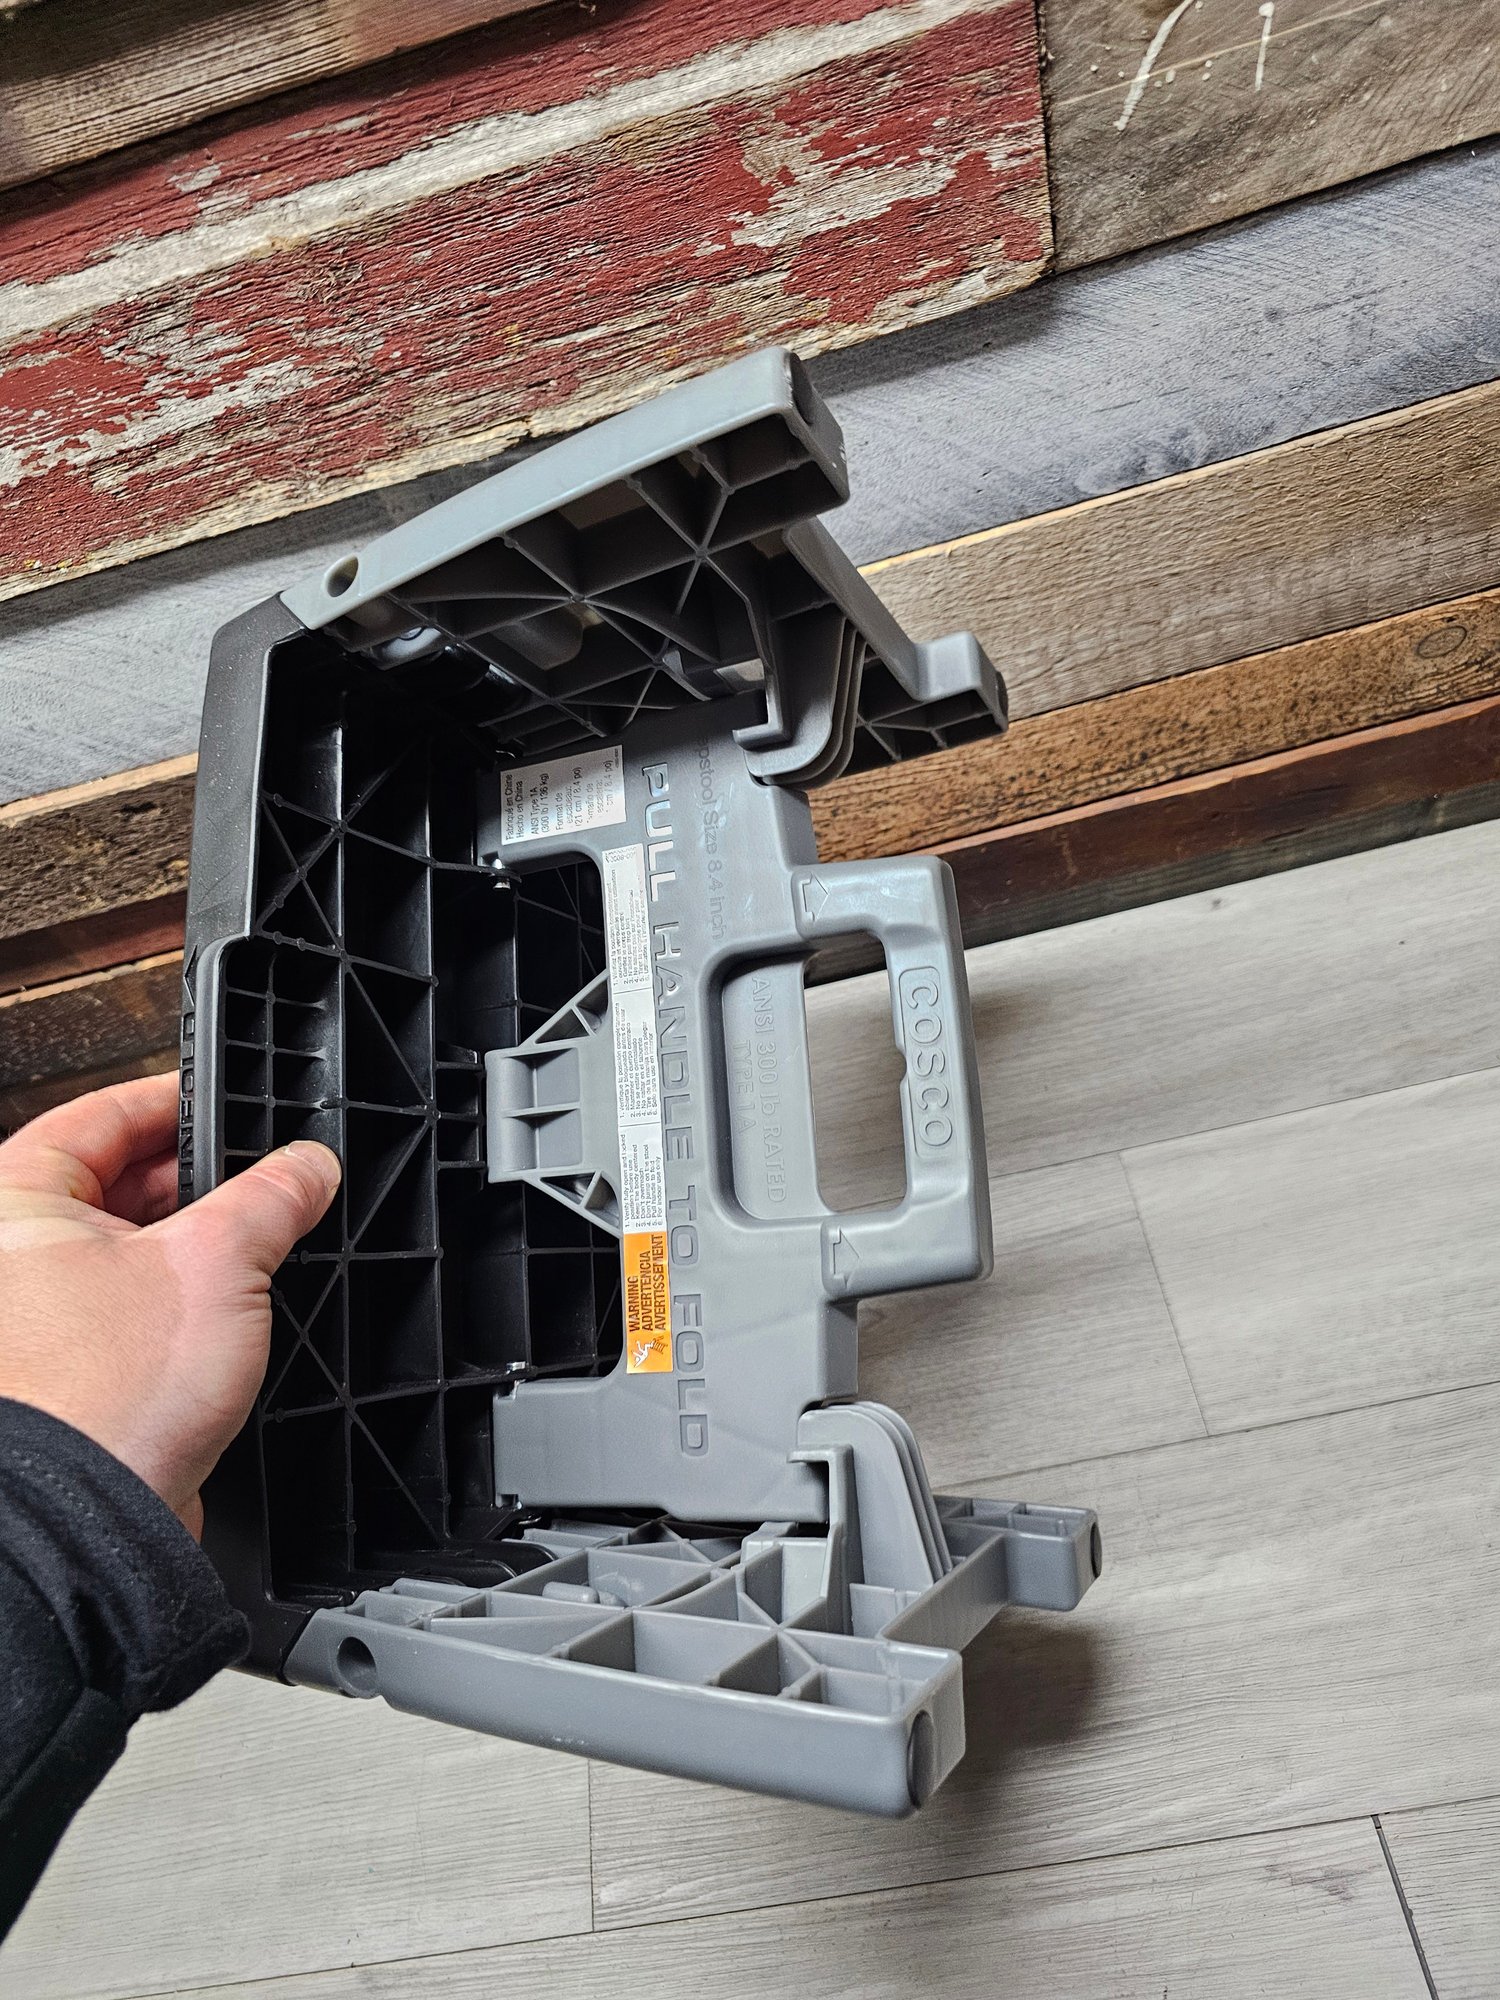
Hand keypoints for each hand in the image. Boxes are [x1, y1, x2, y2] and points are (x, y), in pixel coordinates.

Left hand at [0, 1072, 339, 1536]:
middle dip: (196, 1179)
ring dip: (193, 1244)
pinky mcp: (68, 1371)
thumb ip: (273, 1196)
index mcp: (14, 1204)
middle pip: (113, 1180)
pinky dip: (178, 1299)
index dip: (173, 1102)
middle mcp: (11, 1259)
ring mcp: (34, 1319)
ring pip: (125, 1248)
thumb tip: (307, 1166)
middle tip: (262, 1178)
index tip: (227, 1102)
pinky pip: (129, 1308)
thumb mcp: (221, 1260)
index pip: (99, 1115)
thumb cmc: (105, 1396)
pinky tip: (231, 1310)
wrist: (90, 1518)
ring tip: (258, 1245)